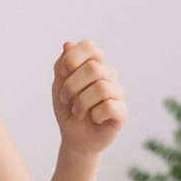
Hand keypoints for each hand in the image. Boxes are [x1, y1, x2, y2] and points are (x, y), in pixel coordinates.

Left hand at [52, 39, 126, 154]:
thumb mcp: (58, 86)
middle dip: (72, 86)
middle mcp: (108, 75)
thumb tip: (67, 44)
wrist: (74, 137)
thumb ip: (61, 66)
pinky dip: (95, 114)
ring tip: (77, 112)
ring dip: (82, 102)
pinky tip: (94, 118)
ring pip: (101, 88)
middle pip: (93, 68)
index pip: (89, 47)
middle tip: (65, 99)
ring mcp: (117, 92)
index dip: (73, 58)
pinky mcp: (122, 111)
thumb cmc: (67, 108)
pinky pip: (109, 106)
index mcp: (93, 64)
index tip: (62, 74)